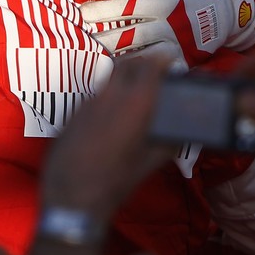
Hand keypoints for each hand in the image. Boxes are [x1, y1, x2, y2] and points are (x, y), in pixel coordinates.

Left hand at [45, 54, 175, 218]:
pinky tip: (114, 109)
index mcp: (133, 105)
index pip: (149, 66)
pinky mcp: (73, 112)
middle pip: (127, 63)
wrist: (70, 195)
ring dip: (125, 75)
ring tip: (138, 85)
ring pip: (109, 76)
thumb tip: (184, 130)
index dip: (162, 59)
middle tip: (156, 67)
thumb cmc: (115, 182)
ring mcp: (87, 102)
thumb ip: (169, 142)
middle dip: (144, 60)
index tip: (171, 59)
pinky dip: (109, 92)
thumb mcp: (149, 163)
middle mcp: (108, 96)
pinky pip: (95, 93)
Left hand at [80, 0, 254, 71]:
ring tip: (98, 57)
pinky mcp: (185, 58)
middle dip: (102, 39)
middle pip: (127, 36)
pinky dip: (143, 71)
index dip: (100, 11)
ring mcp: (176, 44)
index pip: (124, 7)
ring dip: (118, 57)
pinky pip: (160, 68)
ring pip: (141, 54)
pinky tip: (126, 73)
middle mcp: (168, 25)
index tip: (81, 13)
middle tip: (84, 40)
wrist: (234, 7)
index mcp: (163, 1)